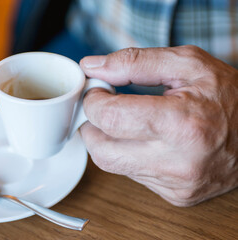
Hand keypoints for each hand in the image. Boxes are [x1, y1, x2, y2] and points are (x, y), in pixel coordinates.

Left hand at [79, 45, 237, 206]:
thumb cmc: (229, 96)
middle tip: (101, 107)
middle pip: (102, 150)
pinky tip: (145, 140)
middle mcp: (178, 162)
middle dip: (91, 125)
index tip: (96, 91)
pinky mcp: (175, 195)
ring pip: (112, 165)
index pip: (111, 118)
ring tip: (125, 120)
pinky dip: (128, 155)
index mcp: (182, 123)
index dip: (93, 101)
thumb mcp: (188, 64)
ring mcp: (176, 184)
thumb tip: (91, 67)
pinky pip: (131, 175)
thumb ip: (135, 62)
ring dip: (108, 140)